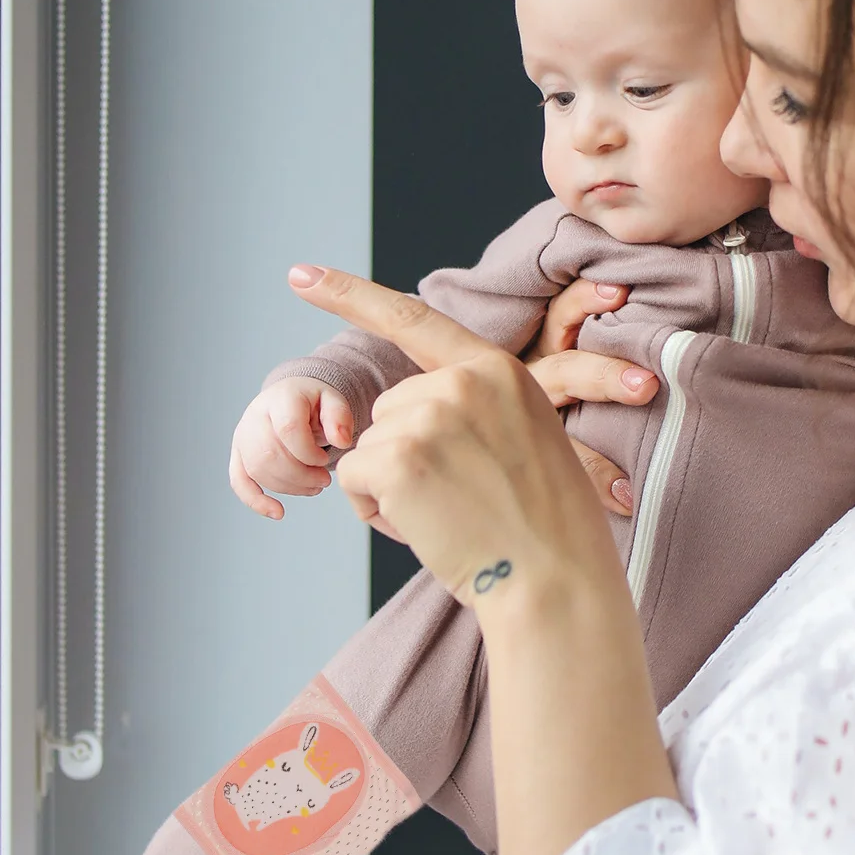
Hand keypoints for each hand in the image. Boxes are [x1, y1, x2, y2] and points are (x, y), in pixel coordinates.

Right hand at [229, 376, 356, 519]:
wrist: (291, 399)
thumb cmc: (313, 402)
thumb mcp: (333, 400)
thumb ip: (339, 417)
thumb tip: (342, 441)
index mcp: (280, 398)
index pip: (288, 430)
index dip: (309, 453)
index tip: (324, 460)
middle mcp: (255, 416)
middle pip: (271, 454)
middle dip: (302, 475)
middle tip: (324, 480)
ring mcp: (243, 436)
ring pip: (259, 471)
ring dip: (290, 487)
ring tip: (315, 486)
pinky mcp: (239, 455)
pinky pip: (239, 481)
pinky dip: (256, 501)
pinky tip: (278, 512)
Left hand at [288, 263, 676, 854]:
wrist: (556, 580)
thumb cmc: (547, 528)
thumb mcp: (528, 442)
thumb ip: (476, 411)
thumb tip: (404, 412)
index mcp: (498, 370)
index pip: (414, 320)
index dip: (349, 295)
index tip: (299, 274)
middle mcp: (461, 381)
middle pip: (388, 410)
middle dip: (404, 455)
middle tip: (461, 499)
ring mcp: (429, 416)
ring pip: (368, 447)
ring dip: (391, 487)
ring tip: (451, 515)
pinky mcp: (398, 458)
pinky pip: (354, 480)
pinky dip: (375, 511)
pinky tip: (427, 526)